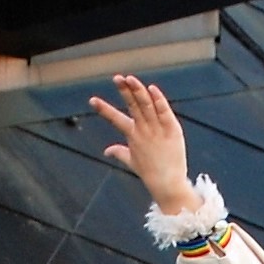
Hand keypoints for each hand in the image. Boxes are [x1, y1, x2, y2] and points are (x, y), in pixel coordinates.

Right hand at [86, 75, 195, 210]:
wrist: (167, 185)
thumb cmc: (150, 174)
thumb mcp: (132, 161)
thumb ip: (119, 152)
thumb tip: (107, 150)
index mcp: (133, 136)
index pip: (116, 119)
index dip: (104, 109)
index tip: (92, 100)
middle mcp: (143, 130)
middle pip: (133, 106)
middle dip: (124, 91)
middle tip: (117, 78)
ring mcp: (157, 130)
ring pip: (146, 105)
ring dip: (138, 91)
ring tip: (130, 79)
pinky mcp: (172, 130)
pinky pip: (164, 112)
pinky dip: (158, 100)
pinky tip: (151, 88)